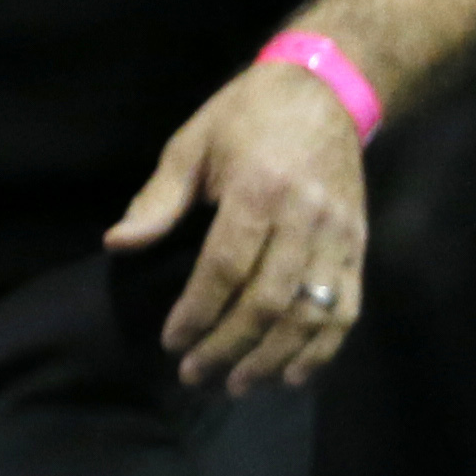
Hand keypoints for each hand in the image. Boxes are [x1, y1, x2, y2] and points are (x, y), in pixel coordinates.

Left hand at [104, 61, 366, 394]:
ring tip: (239, 383)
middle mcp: (303, 217)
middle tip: (196, 374)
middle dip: (229, 345)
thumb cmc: (246, 115)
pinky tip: (294, 374)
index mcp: (257, 188)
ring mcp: (338, 235)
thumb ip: (158, 199)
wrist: (325, 91)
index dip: (198, 311)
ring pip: (310, 313)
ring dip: (274, 358)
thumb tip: (117, 244)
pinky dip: (322, 349)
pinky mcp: (358, 246)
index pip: (225, 267)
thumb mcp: (192, 143)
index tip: (172, 342)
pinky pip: (346, 309)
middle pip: (267, 299)